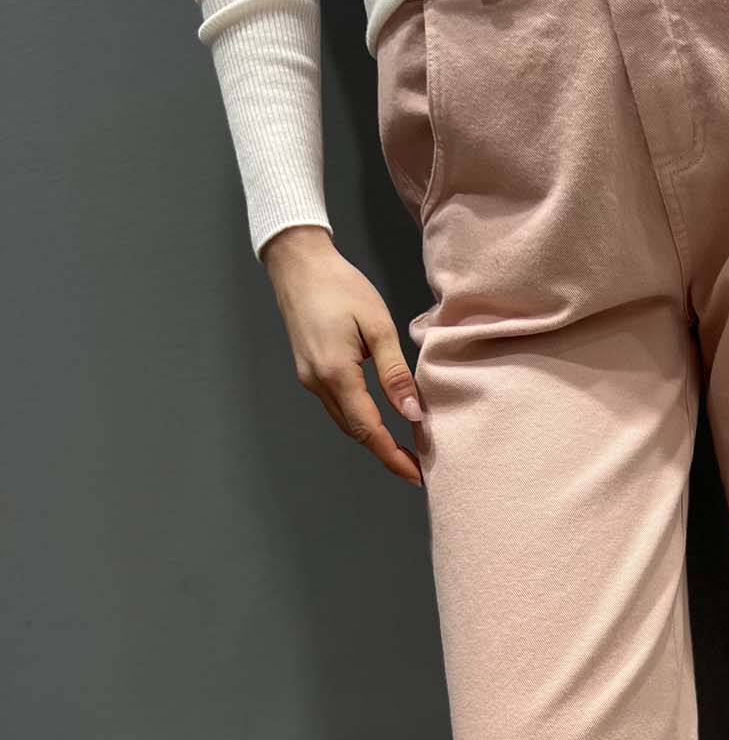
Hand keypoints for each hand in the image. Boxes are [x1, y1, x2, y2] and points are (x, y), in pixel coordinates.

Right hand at [262, 225, 423, 486]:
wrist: (298, 264)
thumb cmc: (340, 286)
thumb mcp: (378, 326)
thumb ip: (395, 373)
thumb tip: (412, 414)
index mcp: (336, 374)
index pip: (369, 430)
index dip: (393, 456)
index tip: (417, 475)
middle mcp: (318, 383)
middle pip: (355, 432)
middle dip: (386, 454)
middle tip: (418, 468)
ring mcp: (309, 379)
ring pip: (345, 421)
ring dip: (373, 439)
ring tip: (405, 450)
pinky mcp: (309, 371)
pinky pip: (337, 406)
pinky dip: (360, 420)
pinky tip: (380, 421)